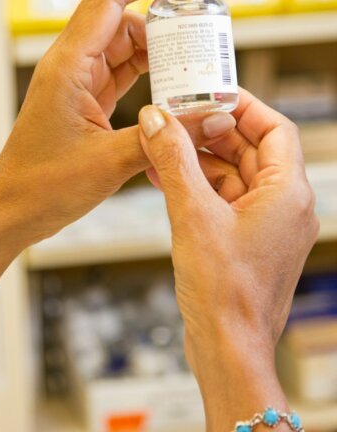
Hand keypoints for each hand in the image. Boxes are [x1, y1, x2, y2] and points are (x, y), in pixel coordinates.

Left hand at [0, 0, 235, 246]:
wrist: (14, 211)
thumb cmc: (45, 186)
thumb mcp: (111, 162)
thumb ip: (164, 137)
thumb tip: (211, 118)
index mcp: (68, 67)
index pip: (110, 0)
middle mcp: (70, 65)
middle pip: (116, 12)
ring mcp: (76, 81)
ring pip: (120, 41)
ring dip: (154, 37)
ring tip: (191, 38)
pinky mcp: (83, 99)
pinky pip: (118, 68)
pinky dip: (145, 64)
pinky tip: (169, 66)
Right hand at [138, 89, 318, 429]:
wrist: (227, 350)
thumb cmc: (224, 292)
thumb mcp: (191, 213)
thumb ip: (173, 160)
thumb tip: (157, 121)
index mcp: (287, 192)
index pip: (273, 128)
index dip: (242, 107)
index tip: (209, 94)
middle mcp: (284, 205)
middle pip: (250, 148)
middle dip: (210, 132)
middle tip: (176, 119)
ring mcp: (265, 224)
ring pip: (232, 174)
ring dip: (197, 159)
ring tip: (161, 146)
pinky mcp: (245, 239)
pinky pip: (222, 198)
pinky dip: (196, 184)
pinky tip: (163, 176)